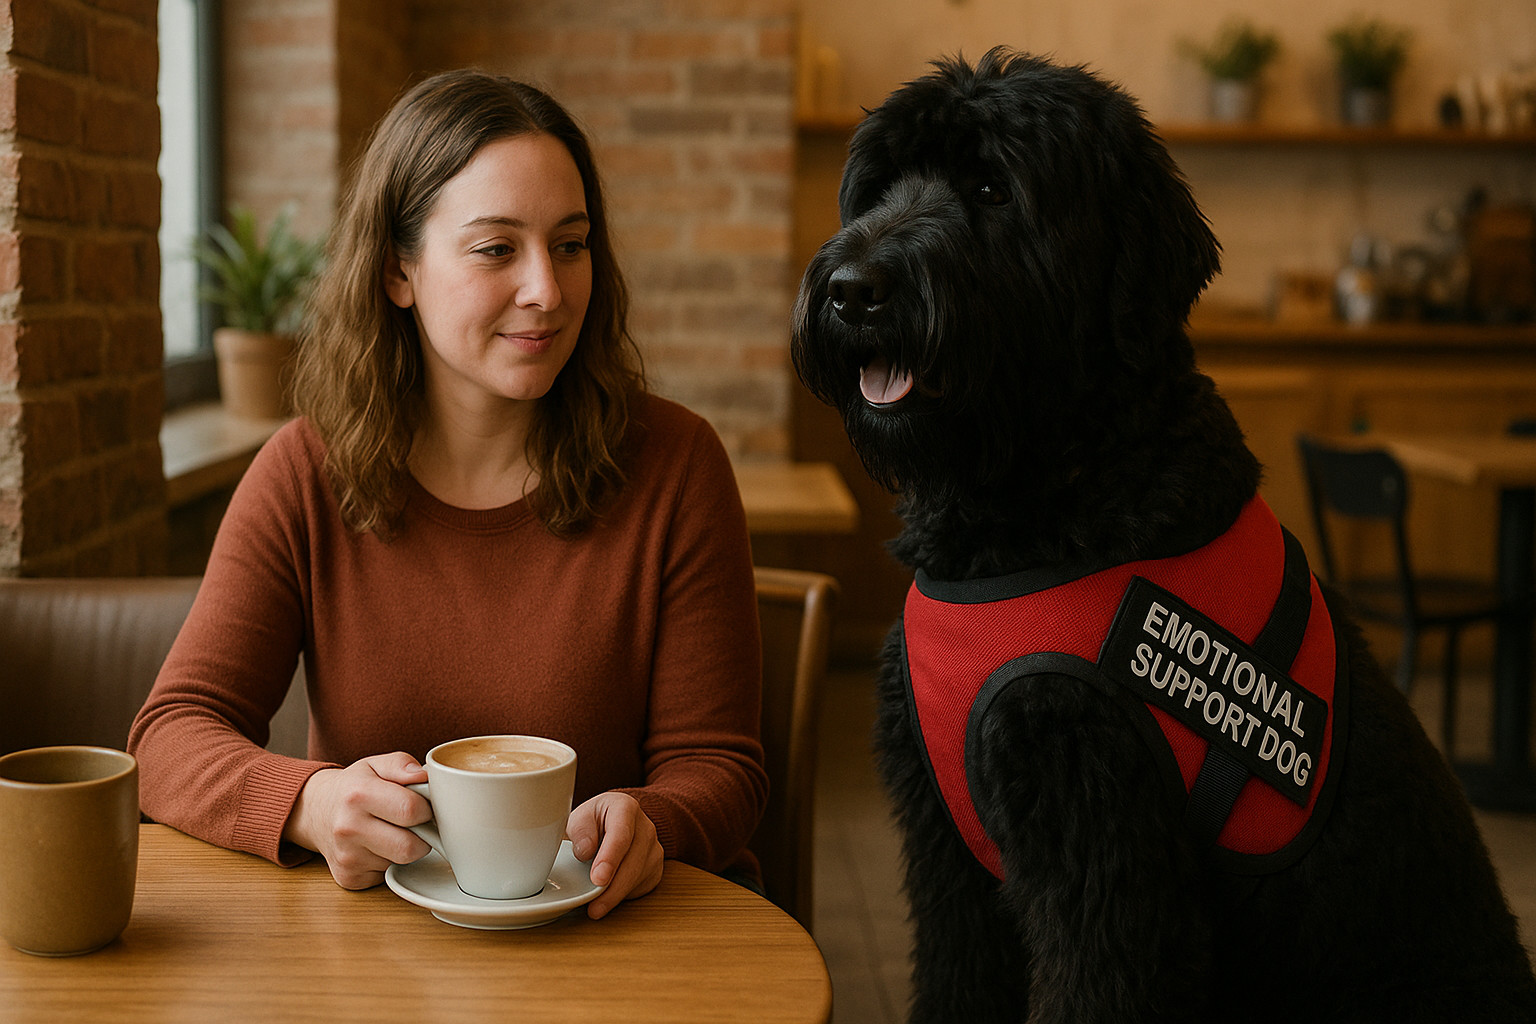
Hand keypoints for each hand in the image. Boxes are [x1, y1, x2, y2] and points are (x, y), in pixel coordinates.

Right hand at [282, 752, 431, 889]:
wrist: (314, 812)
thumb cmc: (352, 788)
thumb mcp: (374, 765)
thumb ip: (401, 765)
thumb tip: (424, 776)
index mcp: (358, 795)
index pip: (410, 810)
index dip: (426, 808)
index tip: (423, 806)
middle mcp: (348, 828)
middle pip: (410, 846)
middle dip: (422, 834)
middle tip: (414, 823)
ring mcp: (347, 857)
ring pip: (401, 862)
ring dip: (405, 848)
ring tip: (392, 831)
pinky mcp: (350, 878)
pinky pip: (388, 874)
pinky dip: (390, 862)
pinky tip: (378, 847)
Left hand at [564, 792, 664, 918]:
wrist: (611, 823)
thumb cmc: (593, 821)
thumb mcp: (578, 818)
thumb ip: (579, 830)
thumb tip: (586, 852)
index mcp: (625, 807)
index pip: (621, 835)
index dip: (610, 859)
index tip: (598, 878)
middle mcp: (646, 826)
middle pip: (633, 861)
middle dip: (613, 887)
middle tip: (594, 907)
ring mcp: (654, 848)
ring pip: (639, 877)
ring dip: (617, 895)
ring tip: (595, 908)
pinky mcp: (656, 867)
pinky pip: (642, 886)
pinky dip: (624, 896)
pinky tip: (609, 897)